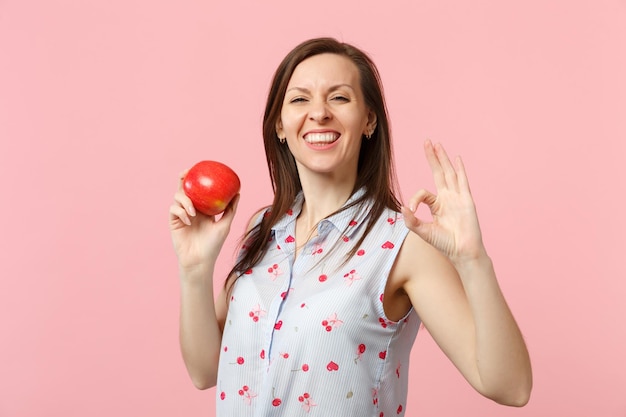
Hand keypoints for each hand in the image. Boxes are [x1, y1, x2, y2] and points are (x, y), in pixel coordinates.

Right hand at [169, 169, 239, 270]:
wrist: (200, 260)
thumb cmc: (213, 245)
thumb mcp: (224, 225)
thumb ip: (230, 210)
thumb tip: (238, 193)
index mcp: (203, 208)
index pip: (198, 189)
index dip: (196, 178)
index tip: (199, 168)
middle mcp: (191, 209)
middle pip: (184, 189)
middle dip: (183, 178)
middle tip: (186, 173)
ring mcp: (181, 215)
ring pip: (178, 197)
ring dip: (185, 201)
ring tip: (193, 212)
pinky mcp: (174, 221)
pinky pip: (174, 209)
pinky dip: (181, 212)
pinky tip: (188, 220)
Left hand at [401, 140, 485, 262]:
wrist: (462, 252)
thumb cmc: (445, 244)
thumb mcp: (423, 231)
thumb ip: (412, 220)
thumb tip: (401, 207)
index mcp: (437, 205)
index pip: (423, 193)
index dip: (414, 198)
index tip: (410, 208)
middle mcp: (447, 198)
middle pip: (439, 173)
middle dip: (432, 157)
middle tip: (426, 141)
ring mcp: (458, 198)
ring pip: (449, 173)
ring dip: (443, 158)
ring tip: (437, 144)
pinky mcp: (466, 200)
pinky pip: (463, 182)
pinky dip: (460, 170)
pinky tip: (457, 158)